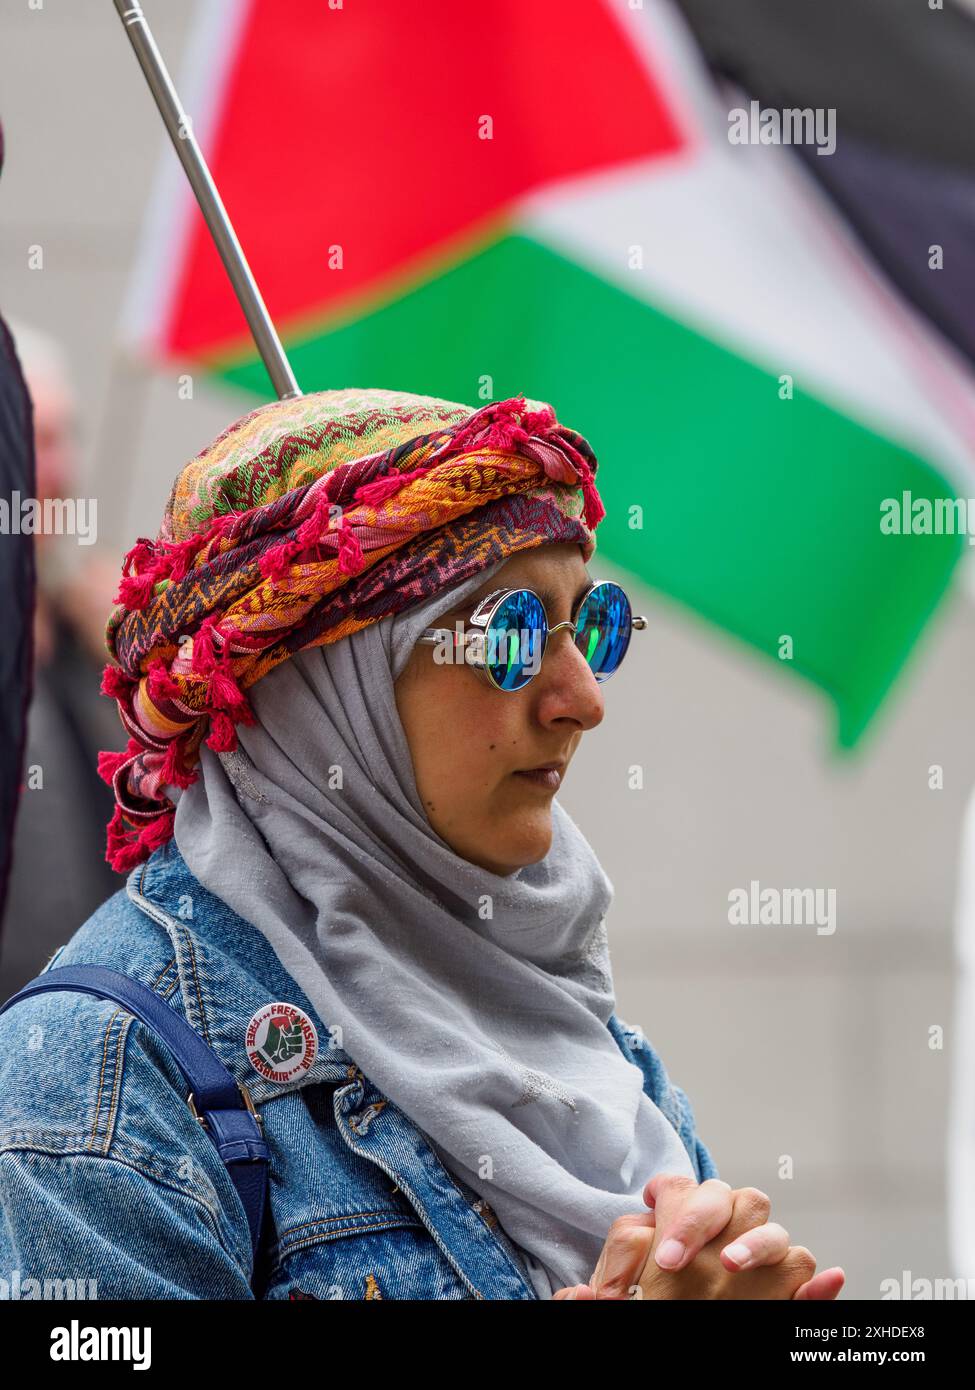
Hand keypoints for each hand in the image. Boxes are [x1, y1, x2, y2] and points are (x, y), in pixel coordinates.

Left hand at [552, 1175, 844, 1299]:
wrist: (675, 1314)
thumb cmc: (650, 1302)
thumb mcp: (621, 1298)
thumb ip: (606, 1290)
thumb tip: (575, 1298)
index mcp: (677, 1220)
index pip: (672, 1192)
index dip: (658, 1220)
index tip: (647, 1263)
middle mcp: (719, 1231)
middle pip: (722, 1193)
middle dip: (698, 1218)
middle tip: (670, 1263)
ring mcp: (756, 1259)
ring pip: (767, 1221)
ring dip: (754, 1238)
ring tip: (730, 1264)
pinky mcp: (787, 1291)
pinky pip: (810, 1271)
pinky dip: (818, 1280)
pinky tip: (826, 1280)